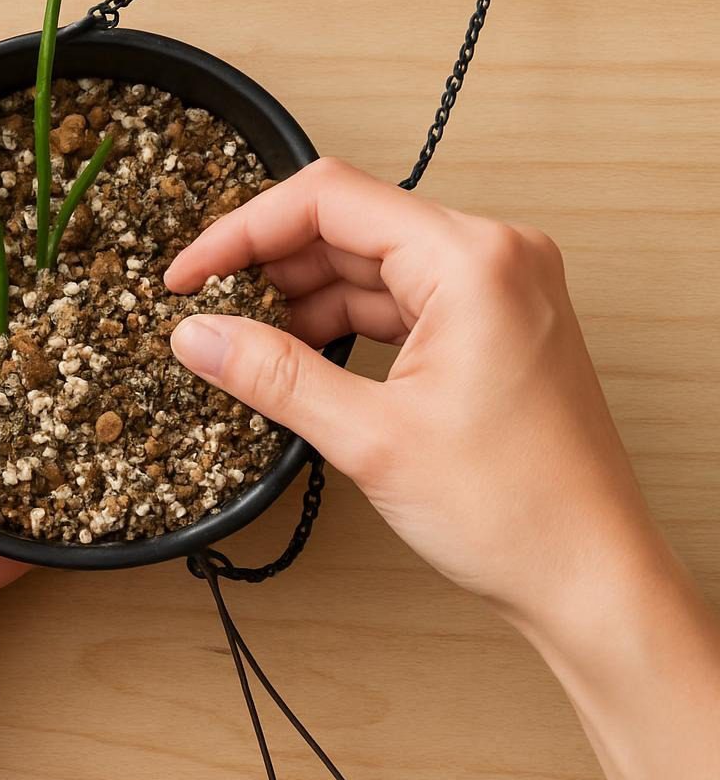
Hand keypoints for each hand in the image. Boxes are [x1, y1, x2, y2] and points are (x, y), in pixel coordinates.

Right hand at [165, 157, 719, 779]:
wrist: (591, 580)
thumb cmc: (519, 512)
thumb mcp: (369, 439)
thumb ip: (272, 374)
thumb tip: (197, 334)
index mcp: (473, 260)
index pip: (330, 199)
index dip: (242, 231)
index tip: (188, 274)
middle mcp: (493, 257)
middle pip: (348, 223)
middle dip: (268, 264)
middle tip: (203, 308)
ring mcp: (497, 290)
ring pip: (369, 263)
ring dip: (301, 298)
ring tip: (242, 342)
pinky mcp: (490, 325)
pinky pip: (397, 299)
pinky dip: (342, 322)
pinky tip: (296, 357)